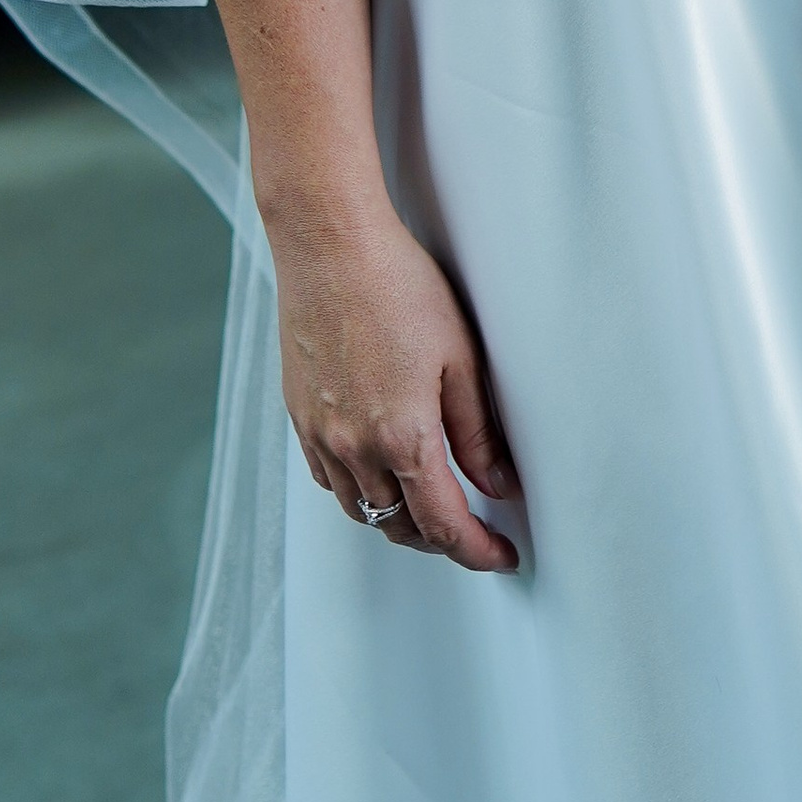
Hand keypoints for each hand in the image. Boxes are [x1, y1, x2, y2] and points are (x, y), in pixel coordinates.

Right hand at [276, 206, 521, 569]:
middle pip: (400, 527)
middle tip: (474, 531)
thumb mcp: (461, 356)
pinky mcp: (299, 417)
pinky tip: (380, 471)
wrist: (329, 246)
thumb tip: (496, 484)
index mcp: (403, 437)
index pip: (444, 525)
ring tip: (431, 506)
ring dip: (398, 520)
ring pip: (361, 509)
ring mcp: (320, 435)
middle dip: (440, 541)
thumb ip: (477, 431)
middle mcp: (354, 448)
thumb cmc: (397, 285)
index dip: (478, 550)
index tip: (502, 555)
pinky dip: (359, 491)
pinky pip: (330, 479)